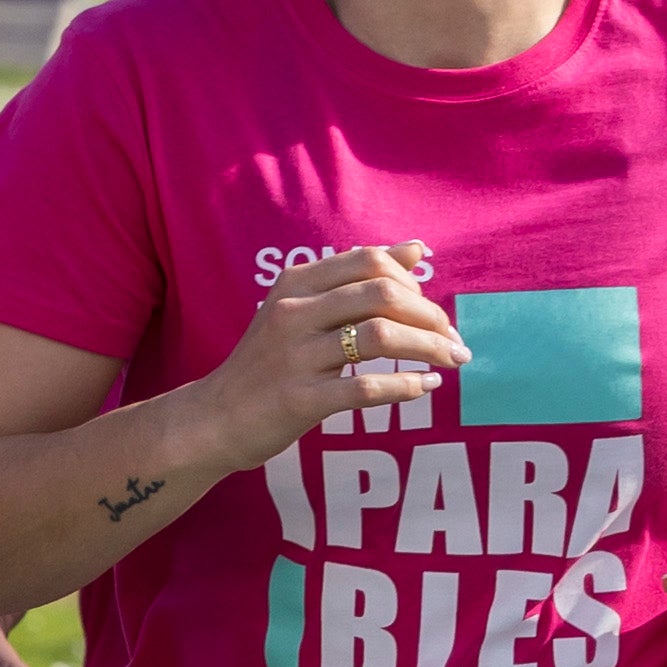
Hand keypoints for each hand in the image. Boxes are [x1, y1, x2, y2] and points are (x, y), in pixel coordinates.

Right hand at [186, 245, 466, 469]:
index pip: (370, 261)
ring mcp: (295, 356)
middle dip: (430, 316)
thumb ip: (356, 278)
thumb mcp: (302, 308)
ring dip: (429, 348)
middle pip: (382, 295)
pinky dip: (406, 386)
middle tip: (451, 338)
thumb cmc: (269, 362)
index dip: (412, 281)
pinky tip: (426, 387)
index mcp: (296, 283)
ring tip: (452, 361)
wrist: (214, 418)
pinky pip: (367, 388)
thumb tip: (415, 249)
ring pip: (381, 338)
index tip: (430, 308)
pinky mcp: (300, 400)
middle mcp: (294, 312)